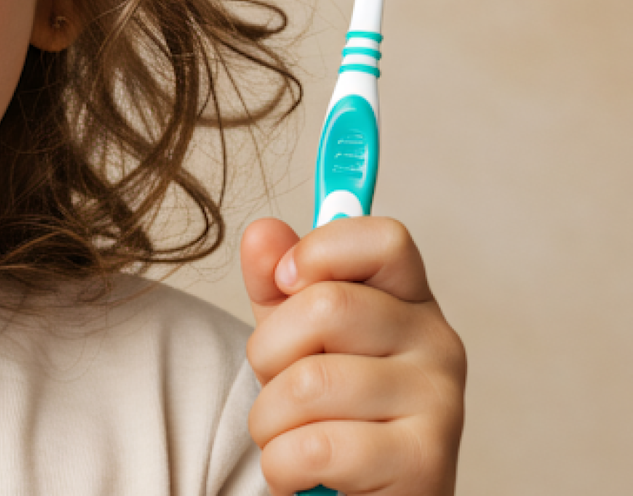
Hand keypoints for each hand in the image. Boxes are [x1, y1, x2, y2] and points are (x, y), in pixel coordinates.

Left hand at [241, 217, 464, 495]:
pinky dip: (283, 465)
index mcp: (409, 302)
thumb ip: (277, 285)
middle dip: (268, 352)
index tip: (285, 282)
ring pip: (310, 382)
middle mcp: (438, 343)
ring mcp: (440, 402)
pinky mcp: (424, 462)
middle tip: (279, 386)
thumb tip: (263, 230)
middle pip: (327, 306)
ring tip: (290, 438)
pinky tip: (305, 473)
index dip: (320, 251)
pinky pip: (316, 446)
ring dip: (270, 420)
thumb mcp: (294, 342)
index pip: (383, 238)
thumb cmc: (329, 417)